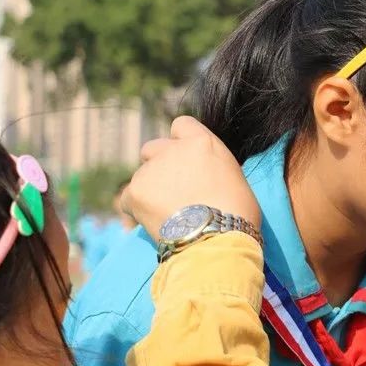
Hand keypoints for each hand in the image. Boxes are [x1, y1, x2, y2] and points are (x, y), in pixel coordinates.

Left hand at [121, 116, 260, 241]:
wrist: (218, 239)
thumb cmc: (237, 214)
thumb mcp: (232, 176)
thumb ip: (210, 165)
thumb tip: (201, 173)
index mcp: (202, 142)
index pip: (181, 125)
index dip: (180, 143)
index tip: (186, 162)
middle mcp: (173, 149)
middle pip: (153, 148)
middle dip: (159, 165)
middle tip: (173, 190)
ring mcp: (151, 170)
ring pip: (142, 176)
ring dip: (151, 190)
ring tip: (169, 214)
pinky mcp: (135, 192)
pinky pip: (129, 198)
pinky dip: (138, 210)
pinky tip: (156, 223)